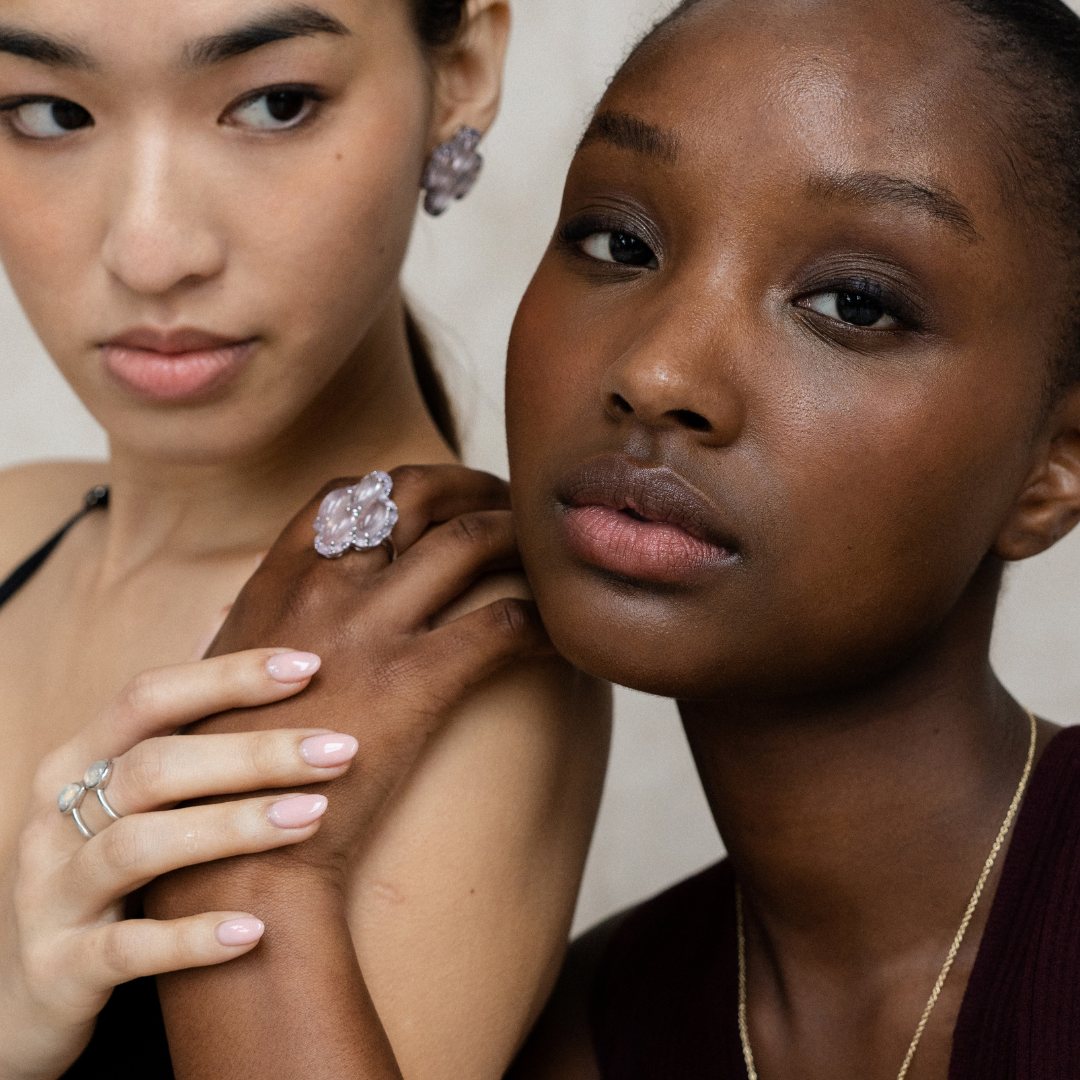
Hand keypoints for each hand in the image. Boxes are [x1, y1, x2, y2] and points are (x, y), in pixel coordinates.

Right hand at [0, 648, 360, 1079]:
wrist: (17, 992)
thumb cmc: (99, 868)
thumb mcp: (120, 791)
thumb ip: (174, 716)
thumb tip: (227, 612)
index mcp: (77, 761)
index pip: (149, 697)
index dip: (228, 676)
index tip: (311, 665)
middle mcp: (54, 817)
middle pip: (154, 766)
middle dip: (253, 752)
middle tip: (341, 749)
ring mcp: (50, 894)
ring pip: (140, 846)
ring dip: (234, 827)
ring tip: (316, 817)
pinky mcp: (58, 969)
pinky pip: (126, 950)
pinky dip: (191, 938)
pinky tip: (256, 929)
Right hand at [179, 465, 552, 873]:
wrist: (242, 855)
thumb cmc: (227, 774)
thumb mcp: (212, 680)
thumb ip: (233, 632)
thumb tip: (229, 610)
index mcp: (275, 582)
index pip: (346, 491)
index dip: (405, 483)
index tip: (446, 497)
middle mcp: (323, 589)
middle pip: (417, 495)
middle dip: (473, 487)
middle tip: (512, 507)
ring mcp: (369, 630)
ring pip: (469, 542)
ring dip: (520, 537)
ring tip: (550, 554)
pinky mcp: (416, 682)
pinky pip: (504, 623)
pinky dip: (546, 619)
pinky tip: (566, 633)